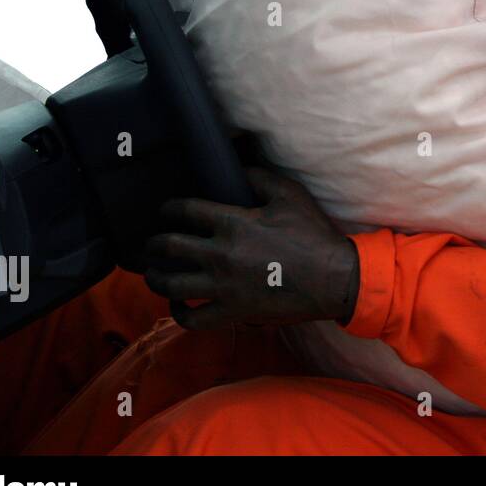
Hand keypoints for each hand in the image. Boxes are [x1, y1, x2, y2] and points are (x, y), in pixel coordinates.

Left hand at [144, 167, 358, 330]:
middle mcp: (220, 254)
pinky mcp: (232, 312)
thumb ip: (259, 177)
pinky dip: (178, 312)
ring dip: (155, 277)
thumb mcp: (290, 195)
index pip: (184, 210)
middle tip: (151, 243)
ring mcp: (223, 286)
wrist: (334, 278)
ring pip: (170, 284)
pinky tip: (178, 304)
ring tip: (153, 272)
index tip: (165, 211)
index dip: (168, 208)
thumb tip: (237, 167)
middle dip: (152, 243)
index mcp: (233, 223)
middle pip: (168, 247)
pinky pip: (192, 318)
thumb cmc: (314, 234)